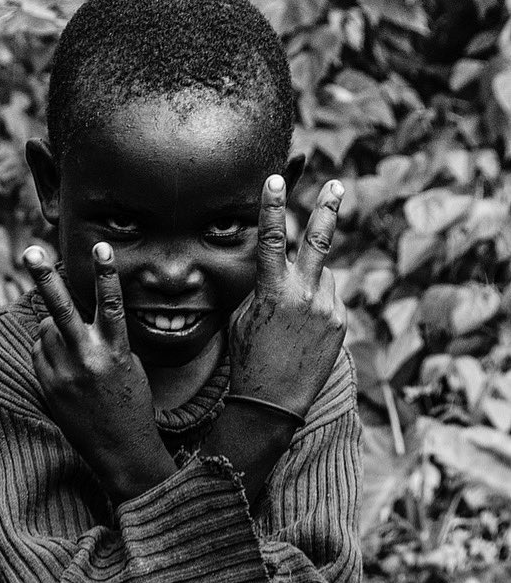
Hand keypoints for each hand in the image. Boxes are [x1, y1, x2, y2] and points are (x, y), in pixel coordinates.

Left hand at [23, 242, 175, 503]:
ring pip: (46, 329)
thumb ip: (104, 340)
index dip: (106, 273)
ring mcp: (64, 373)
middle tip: (30, 251)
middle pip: (61, 308)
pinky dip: (47, 349)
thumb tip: (69, 322)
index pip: (110, 304)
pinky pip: (39, 352)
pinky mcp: (48, 386)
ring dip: (55, 327)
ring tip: (73, 348)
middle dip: (45, 277)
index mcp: (116, 350)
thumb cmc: (131, 404)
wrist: (121, 450)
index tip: (102, 246)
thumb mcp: (129, 365)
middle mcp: (88, 359)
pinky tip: (64, 366)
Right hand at [228, 176, 347, 418]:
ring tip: (293, 317)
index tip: (276, 179)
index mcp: (272, 292)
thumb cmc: (248, 360)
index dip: (272, 206)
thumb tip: (280, 267)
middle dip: (328, 209)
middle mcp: (303, 295)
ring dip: (311, 283)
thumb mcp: (243, 318)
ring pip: (323, 276)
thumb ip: (263, 287)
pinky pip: (330, 300)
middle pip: (319, 241)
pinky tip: (304, 331)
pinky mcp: (340, 323)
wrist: (272, 402)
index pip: (272, 238)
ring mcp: (326, 308)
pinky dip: (319, 306)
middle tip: (338, 185)